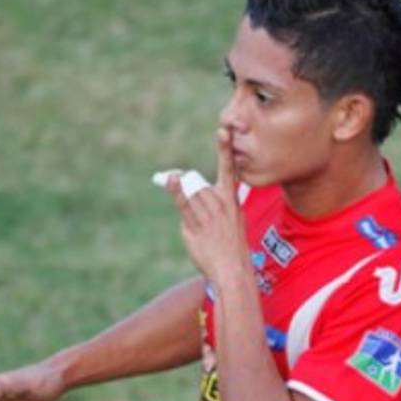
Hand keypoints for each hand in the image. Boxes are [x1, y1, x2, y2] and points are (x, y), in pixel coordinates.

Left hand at [166, 128, 250, 285]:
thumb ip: (214, 204)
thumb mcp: (232, 220)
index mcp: (230, 200)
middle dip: (183, 180)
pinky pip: (183, 205)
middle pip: (196, 182)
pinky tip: (170, 181)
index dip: (225, 148)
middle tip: (171, 177)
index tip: (223, 130)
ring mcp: (207, 214)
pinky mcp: (194, 225)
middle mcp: (219, 204)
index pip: (228, 168)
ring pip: (188, 192)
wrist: (232, 270)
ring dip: (177, 188)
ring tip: (168, 182)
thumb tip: (190, 195)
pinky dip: (175, 192)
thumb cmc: (231, 246)